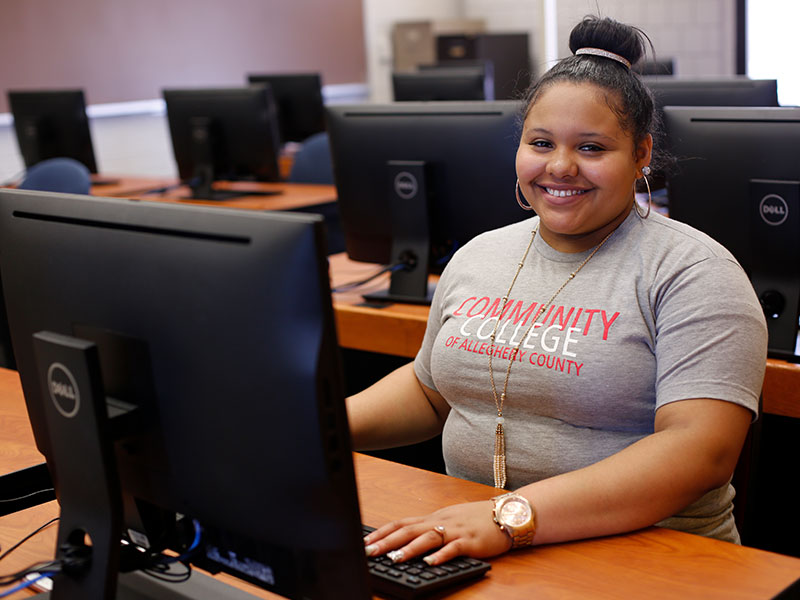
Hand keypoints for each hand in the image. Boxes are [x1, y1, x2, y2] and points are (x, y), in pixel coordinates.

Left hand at [363, 500, 512, 565]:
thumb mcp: (448, 520)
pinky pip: (454, 548)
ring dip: (410, 548)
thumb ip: (429, 529)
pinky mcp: (470, 541)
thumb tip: (407, 539)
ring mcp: (455, 531)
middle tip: (369, 552)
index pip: (401, 523)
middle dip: (387, 542)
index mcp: (433, 518)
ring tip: (394, 559)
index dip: (382, 532)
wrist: (507, 514)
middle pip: (409, 530)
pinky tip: (431, 563)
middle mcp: (440, 522)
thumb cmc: (476, 519)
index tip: (365, 542)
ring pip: (428, 538)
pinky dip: (441, 555)